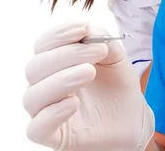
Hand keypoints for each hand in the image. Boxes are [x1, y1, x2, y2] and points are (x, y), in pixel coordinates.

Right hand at [23, 20, 154, 150]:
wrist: (132, 117)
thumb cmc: (117, 84)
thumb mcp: (115, 56)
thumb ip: (102, 39)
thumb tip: (87, 29)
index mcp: (55, 63)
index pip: (42, 45)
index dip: (58, 34)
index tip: (83, 28)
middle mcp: (45, 85)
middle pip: (35, 68)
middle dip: (66, 55)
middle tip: (98, 51)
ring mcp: (46, 111)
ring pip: (32, 96)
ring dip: (60, 80)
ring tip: (89, 73)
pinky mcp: (53, 136)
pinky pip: (36, 129)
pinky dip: (52, 114)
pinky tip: (74, 103)